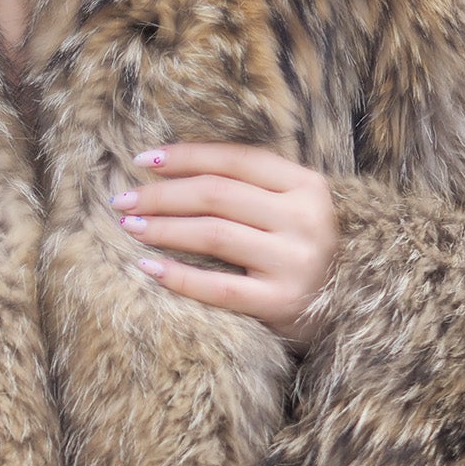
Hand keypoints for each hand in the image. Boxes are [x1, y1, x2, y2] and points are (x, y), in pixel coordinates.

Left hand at [110, 142, 339, 347]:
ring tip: (130, 226)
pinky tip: (147, 266)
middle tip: (122, 199)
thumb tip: (170, 167)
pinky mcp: (280, 302)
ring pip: (213, 234)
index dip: (186, 156)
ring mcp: (294, 262)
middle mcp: (305, 219)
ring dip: (163, 228)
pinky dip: (178, 275)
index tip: (143, 159)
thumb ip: (250, 186)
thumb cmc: (299, 251)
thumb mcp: (290, 208)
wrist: (342, 309)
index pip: (235, 160)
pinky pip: (217, 286)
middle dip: (161, 194)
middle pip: (217, 195)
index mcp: (307, 186)